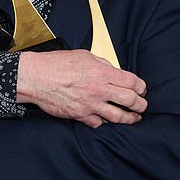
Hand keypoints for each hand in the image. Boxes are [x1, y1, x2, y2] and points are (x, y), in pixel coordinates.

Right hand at [16, 49, 146, 127]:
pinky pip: (98, 123)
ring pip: (118, 116)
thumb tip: (113, 72)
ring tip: (134, 118)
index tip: (142, 89)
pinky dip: (103, 122)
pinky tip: (106, 120)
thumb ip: (102, 64)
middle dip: (141, 104)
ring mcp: (90, 105)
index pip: (132, 82)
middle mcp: (99, 90)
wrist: (36, 77)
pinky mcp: (80, 115)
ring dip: (129, 118)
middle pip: (130, 101)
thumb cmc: (56, 64)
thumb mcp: (84, 56)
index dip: (141, 87)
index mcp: (102, 73)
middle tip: (142, 105)